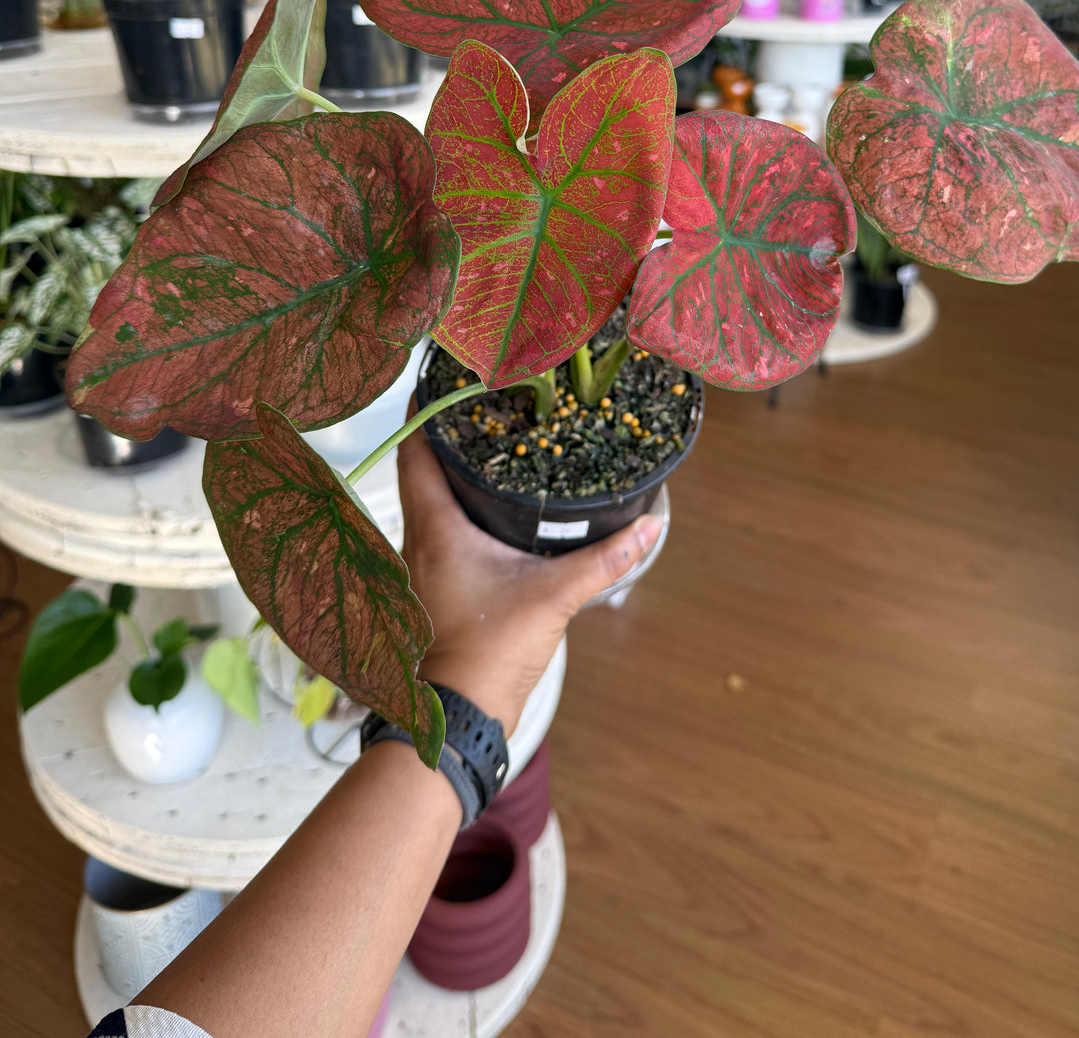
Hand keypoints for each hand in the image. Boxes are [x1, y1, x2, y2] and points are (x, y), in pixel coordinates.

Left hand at [396, 413, 662, 737]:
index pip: (415, 451)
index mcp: (435, 528)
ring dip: (447, 472)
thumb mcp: (555, 596)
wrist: (460, 714)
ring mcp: (421, 566)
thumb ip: (604, 560)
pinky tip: (485, 507)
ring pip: (427, 500)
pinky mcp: (433, 587)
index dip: (425, 411)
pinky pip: (437, 529)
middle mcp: (418, 540)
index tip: (444, 379)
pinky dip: (454, 506)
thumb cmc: (489, 655)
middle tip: (477, 403)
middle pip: (418, 469)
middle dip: (443, 434)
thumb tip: (647, 527)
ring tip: (485, 444)